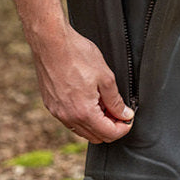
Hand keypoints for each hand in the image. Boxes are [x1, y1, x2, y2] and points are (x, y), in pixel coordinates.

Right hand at [30, 22, 133, 143]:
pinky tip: (88, 100)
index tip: (128, 118)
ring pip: (82, 130)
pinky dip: (82, 117)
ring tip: (103, 104)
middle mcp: (68, 117)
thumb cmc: (77, 55)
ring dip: (96, 123)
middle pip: (96, 137)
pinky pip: (70, 120)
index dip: (123, 128)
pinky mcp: (51, 105)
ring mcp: (57, 112)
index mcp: (84, 113)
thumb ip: (116, 101)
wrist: (51, 42)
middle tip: (118, 111)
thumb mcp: (105, 77)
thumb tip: (124, 114)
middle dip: (110, 128)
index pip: (109, 134)